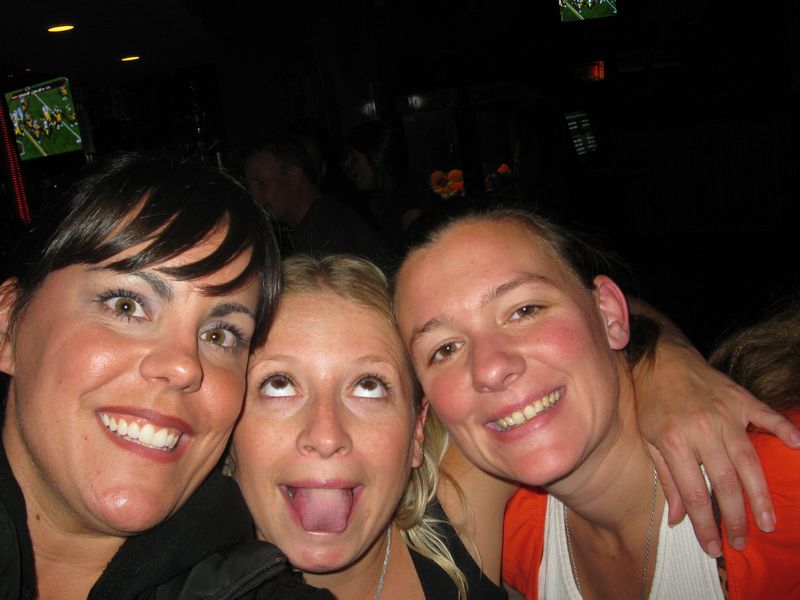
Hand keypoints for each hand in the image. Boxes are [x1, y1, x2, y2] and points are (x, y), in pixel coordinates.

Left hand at [634, 337, 799, 555]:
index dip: (705, 523)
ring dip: (760, 493)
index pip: (694, 491)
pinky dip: (784, 429)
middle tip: (743, 541)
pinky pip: (766, 416)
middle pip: (725, 481)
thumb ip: (666, 478)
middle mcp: (701, 429)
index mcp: (674, 441)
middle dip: (735, 516)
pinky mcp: (739, 398)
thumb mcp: (649, 439)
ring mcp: (723, 413)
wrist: (659, 358)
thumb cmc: (652, 402)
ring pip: (748, 459)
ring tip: (769, 521)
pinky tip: (798, 445)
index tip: (713, 546)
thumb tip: (677, 519)